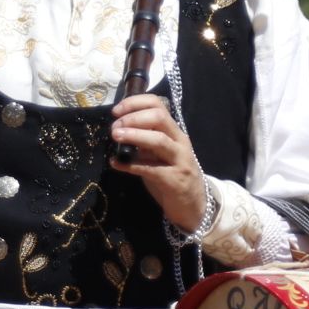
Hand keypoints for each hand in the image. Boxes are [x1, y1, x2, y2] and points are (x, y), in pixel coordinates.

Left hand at [109, 93, 208, 231]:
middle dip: (133, 118)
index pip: (158, 105)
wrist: (193, 206)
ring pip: (158, 140)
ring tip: (116, 136)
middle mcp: (179, 142)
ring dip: (134, 135)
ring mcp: (179, 160)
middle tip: (115, 127)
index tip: (116, 110)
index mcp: (174, 132)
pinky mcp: (174, 180)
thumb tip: (118, 130)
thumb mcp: (160, 154)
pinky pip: (150, 169)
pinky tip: (116, 163)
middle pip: (159, 117)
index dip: (135, 103)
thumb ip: (145, 141)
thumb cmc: (172, 176)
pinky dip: (130, 165)